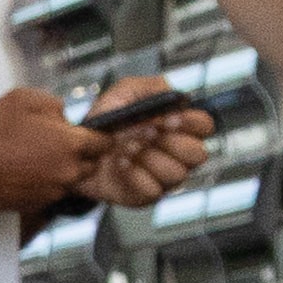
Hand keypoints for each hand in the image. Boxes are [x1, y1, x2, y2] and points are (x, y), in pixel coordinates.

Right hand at [0, 81, 108, 218]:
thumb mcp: (24, 99)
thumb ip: (55, 105)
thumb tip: (65, 118)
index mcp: (72, 143)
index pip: (105, 142)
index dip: (98, 136)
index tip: (87, 134)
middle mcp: (70, 170)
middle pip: (92, 165)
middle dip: (82, 156)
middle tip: (58, 146)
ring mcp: (55, 190)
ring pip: (72, 180)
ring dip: (62, 171)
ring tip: (38, 160)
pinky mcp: (40, 204)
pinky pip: (53, 192)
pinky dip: (46, 184)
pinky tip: (26, 173)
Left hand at [79, 80, 214, 208]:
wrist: (78, 150)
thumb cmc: (107, 121)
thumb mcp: (125, 93)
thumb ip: (151, 87)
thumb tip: (173, 94)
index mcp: (180, 127)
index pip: (204, 126)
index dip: (191, 123)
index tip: (167, 118)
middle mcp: (178, 154)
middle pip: (198, 154)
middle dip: (171, 142)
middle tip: (145, 132)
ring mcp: (164, 177)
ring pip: (176, 173)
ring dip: (149, 157)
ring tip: (126, 146)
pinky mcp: (147, 195)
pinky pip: (153, 190)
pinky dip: (134, 175)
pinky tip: (119, 162)